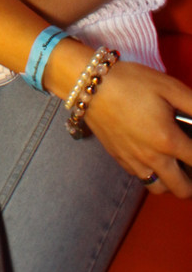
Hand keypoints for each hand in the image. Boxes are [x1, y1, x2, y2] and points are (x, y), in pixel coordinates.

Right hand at [84, 62, 191, 197]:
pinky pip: (140, 177)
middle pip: (182, 189)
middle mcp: (152, 158)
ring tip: (174, 162)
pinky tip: (151, 154)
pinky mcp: (119, 158)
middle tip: (189, 159)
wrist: (89, 85)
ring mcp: (133, 161)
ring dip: (172, 181)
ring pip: (160, 188)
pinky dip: (151, 173)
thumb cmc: (131, 82)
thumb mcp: (168, 87)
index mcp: (168, 141)